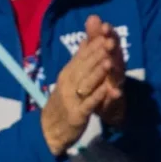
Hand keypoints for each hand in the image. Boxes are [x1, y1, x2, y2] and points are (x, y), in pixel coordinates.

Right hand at [42, 16, 123, 153]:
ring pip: (86, 83)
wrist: (49, 130)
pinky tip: (107, 90)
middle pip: (84, 66)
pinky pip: (88, 104)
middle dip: (98, 54)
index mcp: (67, 73)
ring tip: (110, 61)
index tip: (106, 32)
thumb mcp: (68, 79)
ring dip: (98, 72)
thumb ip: (78, 61)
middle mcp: (68, 83)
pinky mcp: (77, 114)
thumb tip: (85, 41)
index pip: (81, 56)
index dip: (94, 45)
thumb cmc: (62, 103)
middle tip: (111, 41)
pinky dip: (97, 96)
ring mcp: (72, 99)